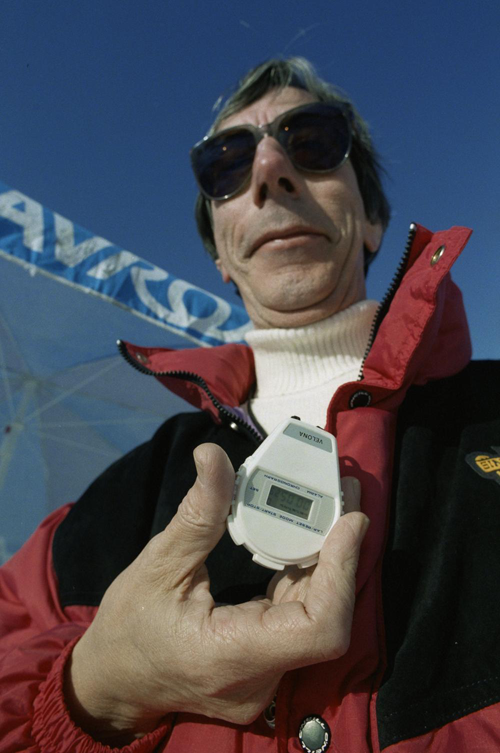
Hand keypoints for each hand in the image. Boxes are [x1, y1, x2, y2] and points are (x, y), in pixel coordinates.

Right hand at [65, 444, 367, 742]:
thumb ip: (197, 514)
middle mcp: (260, 676)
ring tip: (333, 508)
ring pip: (317, 615)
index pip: (318, 627)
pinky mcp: (265, 661)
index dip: (342, 571)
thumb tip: (213, 457)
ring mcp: (266, 675)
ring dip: (327, 561)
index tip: (350, 521)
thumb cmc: (128, 630)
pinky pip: (299, 617)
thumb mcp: (157, 566)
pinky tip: (306, 539)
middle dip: (341, 554)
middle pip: (326, 616)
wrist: (115, 681)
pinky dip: (305, 577)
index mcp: (230, 656)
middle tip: (346, 497)